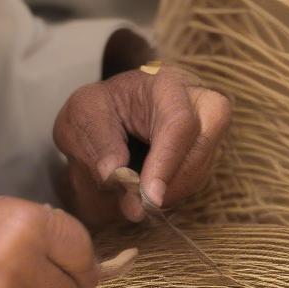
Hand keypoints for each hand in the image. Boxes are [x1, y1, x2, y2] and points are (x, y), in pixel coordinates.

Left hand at [52, 64, 230, 227]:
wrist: (104, 120)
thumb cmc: (95, 110)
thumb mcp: (82, 116)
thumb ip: (97, 143)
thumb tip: (116, 176)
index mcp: (165, 84)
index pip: (179, 123)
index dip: (166, 163)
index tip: (149, 196)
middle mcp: (198, 104)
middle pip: (203, 146)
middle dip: (173, 182)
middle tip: (141, 203)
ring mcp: (206, 131)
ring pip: (199, 171)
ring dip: (166, 193)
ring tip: (131, 197)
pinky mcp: (205, 156)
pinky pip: (194, 183)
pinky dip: (168, 195)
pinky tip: (143, 194)